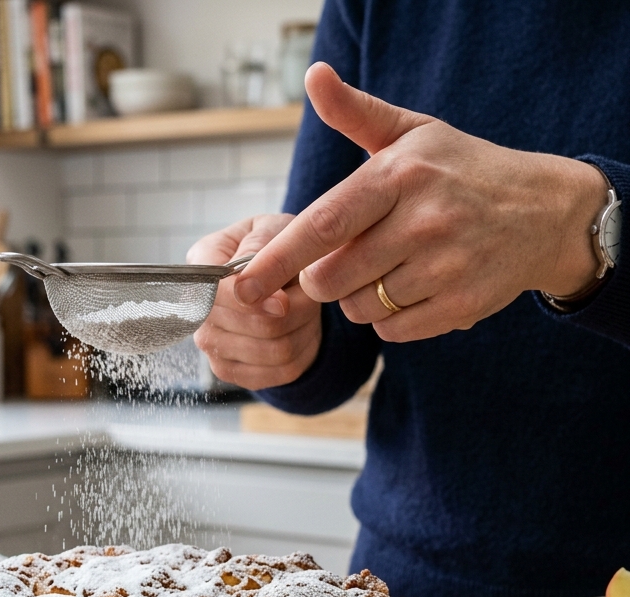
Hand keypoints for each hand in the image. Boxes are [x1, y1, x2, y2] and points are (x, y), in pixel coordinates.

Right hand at [188, 215, 321, 388]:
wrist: (282, 278)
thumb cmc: (276, 245)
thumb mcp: (274, 228)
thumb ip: (260, 250)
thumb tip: (251, 295)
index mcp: (202, 263)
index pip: (216, 294)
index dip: (254, 301)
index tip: (285, 299)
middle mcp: (197, 308)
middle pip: (253, 326)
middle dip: (294, 310)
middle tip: (305, 293)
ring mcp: (211, 343)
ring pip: (273, 350)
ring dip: (303, 329)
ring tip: (305, 309)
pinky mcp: (229, 370)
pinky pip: (279, 372)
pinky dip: (302, 352)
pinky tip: (299, 332)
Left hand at [233, 63, 609, 342]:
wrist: (544, 212)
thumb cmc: (462, 172)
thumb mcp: (413, 133)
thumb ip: (357, 113)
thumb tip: (314, 77)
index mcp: (401, 175)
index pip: (323, 225)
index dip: (277, 259)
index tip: (240, 284)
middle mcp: (423, 221)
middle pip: (329, 280)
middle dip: (321, 280)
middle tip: (347, 258)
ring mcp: (445, 267)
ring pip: (359, 309)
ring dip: (359, 298)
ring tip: (391, 267)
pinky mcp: (459, 306)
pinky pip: (391, 331)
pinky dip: (390, 318)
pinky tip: (413, 288)